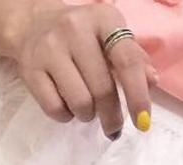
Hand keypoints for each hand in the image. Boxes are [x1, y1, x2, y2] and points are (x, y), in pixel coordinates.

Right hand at [16, 1, 158, 138]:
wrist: (33, 26)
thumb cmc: (81, 35)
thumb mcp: (109, 36)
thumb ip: (133, 58)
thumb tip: (151, 83)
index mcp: (104, 19)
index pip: (126, 60)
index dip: (137, 94)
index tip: (143, 121)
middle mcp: (76, 30)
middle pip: (102, 88)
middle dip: (111, 115)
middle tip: (114, 128)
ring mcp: (51, 50)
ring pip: (79, 102)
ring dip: (87, 115)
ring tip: (87, 110)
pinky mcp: (31, 71)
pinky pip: (54, 109)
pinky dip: (66, 117)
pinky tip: (68, 108)